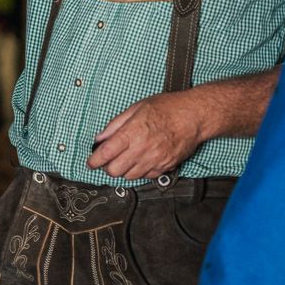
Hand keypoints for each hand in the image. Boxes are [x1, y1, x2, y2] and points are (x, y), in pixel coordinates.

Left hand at [89, 91, 204, 180]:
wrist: (194, 116)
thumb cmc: (168, 108)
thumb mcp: (137, 108)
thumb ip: (116, 125)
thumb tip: (100, 137)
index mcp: (132, 132)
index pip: (106, 153)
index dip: (94, 160)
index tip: (90, 162)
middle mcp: (142, 149)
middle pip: (115, 170)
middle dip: (107, 167)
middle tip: (107, 160)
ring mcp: (155, 160)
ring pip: (129, 176)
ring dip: (123, 170)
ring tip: (125, 159)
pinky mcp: (165, 167)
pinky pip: (146, 176)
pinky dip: (140, 171)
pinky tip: (140, 160)